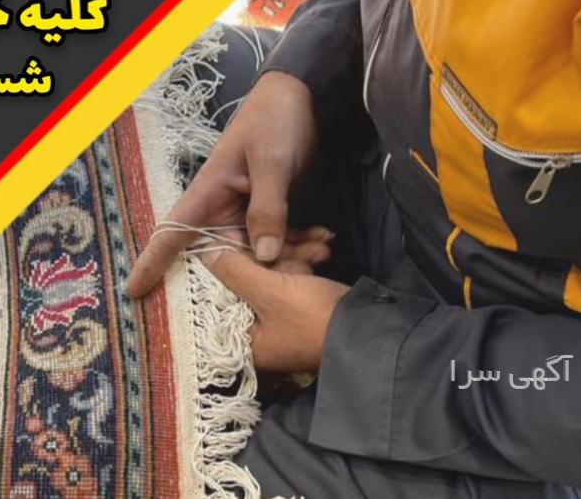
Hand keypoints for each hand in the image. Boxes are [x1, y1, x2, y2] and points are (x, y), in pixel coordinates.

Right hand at [125, 70, 320, 297]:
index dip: (151, 263)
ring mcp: (246, 213)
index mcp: (208, 194)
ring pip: (259, 254)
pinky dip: (300, 244)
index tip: (134, 293)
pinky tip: (324, 239)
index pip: (171, 233)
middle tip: (307, 265)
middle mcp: (222, 210)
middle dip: (264, 270)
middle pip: (228, 258)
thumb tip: (264, 255)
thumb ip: (268, 209)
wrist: (301, 94)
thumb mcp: (271, 162)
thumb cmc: (274, 119)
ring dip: (291, 257)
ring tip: (323, 248)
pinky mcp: (269, 213)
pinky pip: (279, 241)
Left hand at [201, 231, 349, 372]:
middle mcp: (258, 334)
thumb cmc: (316, 319)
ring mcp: (280, 321)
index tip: (239, 237)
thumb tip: (205, 253)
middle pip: (248, 283)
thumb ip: (235, 271)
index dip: (230, 264)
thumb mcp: (272, 292)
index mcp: (244, 341)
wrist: (375, 331)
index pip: (220, 296)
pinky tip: (322, 251)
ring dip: (296, 257)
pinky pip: (292, 280)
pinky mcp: (300, 308)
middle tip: (294, 245)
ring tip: (320, 250)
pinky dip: (305, 265)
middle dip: (274, 258)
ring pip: (272, 276)